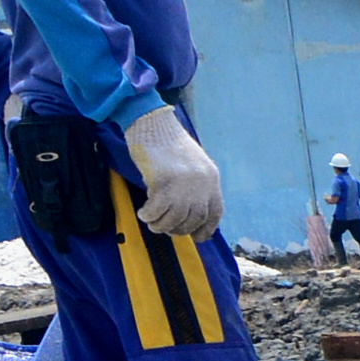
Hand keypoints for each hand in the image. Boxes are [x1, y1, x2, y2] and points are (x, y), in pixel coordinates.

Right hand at [124, 106, 224, 237]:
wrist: (152, 122)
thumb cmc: (167, 143)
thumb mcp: (191, 164)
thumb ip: (195, 186)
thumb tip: (189, 213)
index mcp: (212, 178)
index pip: (215, 212)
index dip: (206, 228)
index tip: (196, 237)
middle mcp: (202, 182)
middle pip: (194, 218)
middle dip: (179, 229)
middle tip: (165, 229)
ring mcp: (184, 182)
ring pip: (175, 218)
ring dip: (162, 225)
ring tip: (152, 222)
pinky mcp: (163, 181)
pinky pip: (157, 210)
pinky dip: (150, 215)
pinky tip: (144, 213)